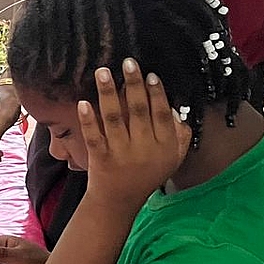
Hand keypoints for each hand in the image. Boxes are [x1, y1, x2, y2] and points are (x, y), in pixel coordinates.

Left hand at [80, 60, 191, 209]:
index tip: (150, 74)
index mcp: (165, 146)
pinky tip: (84, 102)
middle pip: (138, 111)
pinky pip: (94, 136)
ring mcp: (121, 154)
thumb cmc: (147, 174)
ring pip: (115, 119)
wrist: (119, 202)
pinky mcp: (100, 159)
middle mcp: (144, 149)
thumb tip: (176, 106)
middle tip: (127, 62)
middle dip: (133, 84)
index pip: (162, 114)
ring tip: (103, 72)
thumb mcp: (172, 158)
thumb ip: (180, 134)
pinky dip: (89, 120)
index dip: (157, 93)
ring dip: (109, 93)